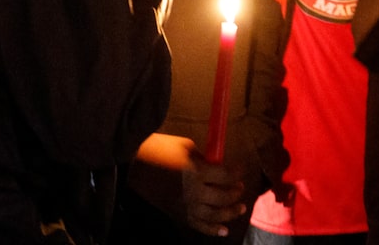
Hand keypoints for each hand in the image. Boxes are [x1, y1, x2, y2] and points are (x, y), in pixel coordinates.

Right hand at [129, 134, 245, 236]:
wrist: (136, 165)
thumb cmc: (162, 149)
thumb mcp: (187, 147)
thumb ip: (205, 159)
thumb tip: (219, 167)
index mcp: (196, 171)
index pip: (225, 175)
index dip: (236, 172)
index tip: (242, 168)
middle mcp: (193, 192)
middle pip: (222, 197)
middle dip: (235, 192)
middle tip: (241, 188)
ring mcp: (185, 206)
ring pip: (214, 215)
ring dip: (230, 213)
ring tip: (241, 208)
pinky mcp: (177, 214)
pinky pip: (198, 226)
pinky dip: (212, 230)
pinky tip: (224, 230)